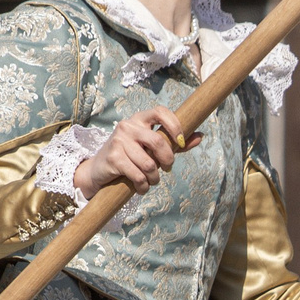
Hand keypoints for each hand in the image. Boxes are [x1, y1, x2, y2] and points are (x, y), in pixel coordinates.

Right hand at [75, 106, 201, 199]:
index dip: (175, 125)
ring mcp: (119, 141)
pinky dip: (143, 186)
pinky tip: (142, 187)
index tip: (181, 142)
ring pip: (149, 163)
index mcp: (139, 119)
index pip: (160, 112)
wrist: (99, 170)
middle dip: (167, 159)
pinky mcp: (114, 158)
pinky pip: (138, 175)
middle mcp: (127, 126)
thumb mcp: (151, 148)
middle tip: (167, 168)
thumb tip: (200, 136)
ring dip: (154, 178)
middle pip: (157, 141)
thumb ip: (174, 142)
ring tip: (151, 181)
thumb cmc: (130, 157)